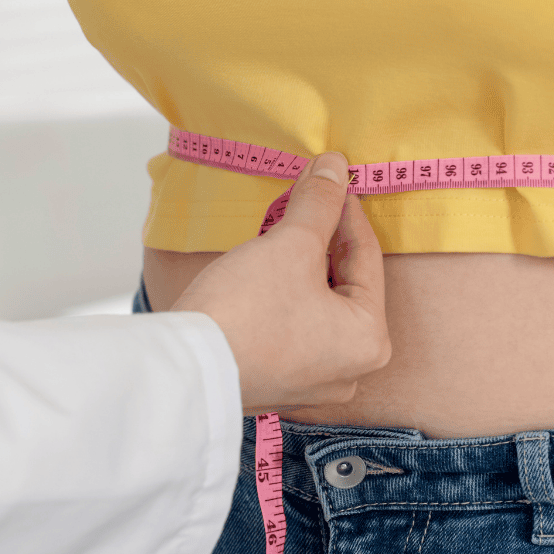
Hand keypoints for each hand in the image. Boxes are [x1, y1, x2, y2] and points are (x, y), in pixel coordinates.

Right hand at [172, 152, 390, 413]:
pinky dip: (283, 298)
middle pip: (343, 285)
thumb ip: (319, 203)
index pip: (367, 258)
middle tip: (305, 201)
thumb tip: (335, 167)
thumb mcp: (290, 244)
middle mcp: (349, 372)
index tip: (332, 178)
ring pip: (316, 307)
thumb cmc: (245, 311)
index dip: (347, 210)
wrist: (184, 367)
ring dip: (301, 267)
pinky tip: (264, 272)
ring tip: (281, 233)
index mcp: (369, 341)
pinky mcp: (276, 385)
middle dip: (323, 240)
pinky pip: (291, 329)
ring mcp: (311, 384)